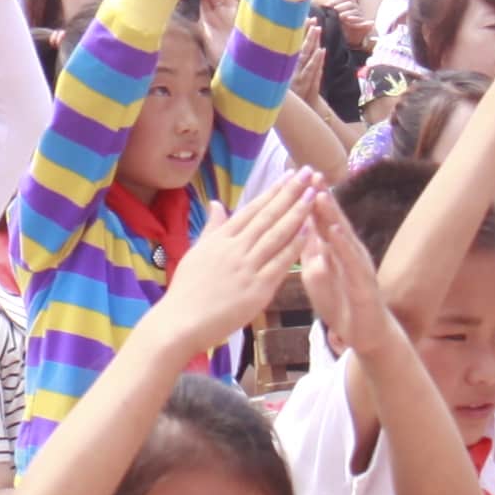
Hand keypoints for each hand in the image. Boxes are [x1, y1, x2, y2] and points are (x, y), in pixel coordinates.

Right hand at [162, 168, 321, 349]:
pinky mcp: (257, 289)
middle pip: (268, 216)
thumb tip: (216, 203)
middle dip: (290, 193)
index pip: (252, 209)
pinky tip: (309, 231)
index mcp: (220, 239)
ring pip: (277, 235)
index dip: (273, 191)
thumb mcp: (196, 252)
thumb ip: (211, 228)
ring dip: (297, 213)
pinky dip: (294, 246)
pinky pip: (280, 263)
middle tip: (308, 173)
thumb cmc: (186, 291)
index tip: (289, 175)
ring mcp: (247, 267)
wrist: (181, 322)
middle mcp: (235, 248)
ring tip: (314, 194)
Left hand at [287, 174, 390, 353]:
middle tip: (310, 172)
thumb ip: (310, 251)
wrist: (365, 334)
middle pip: (333, 220)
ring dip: (333, 214)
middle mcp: (349, 251)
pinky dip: (343, 244)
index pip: (320, 220)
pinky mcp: (364, 282)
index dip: (308, 199)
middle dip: (322, 196)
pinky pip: (352, 261)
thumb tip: (297, 228)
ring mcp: (358, 265)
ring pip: (344, 235)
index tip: (294, 177)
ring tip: (321, 193)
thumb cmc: (341, 303)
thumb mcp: (318, 274)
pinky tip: (335, 231)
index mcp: (334, 250)